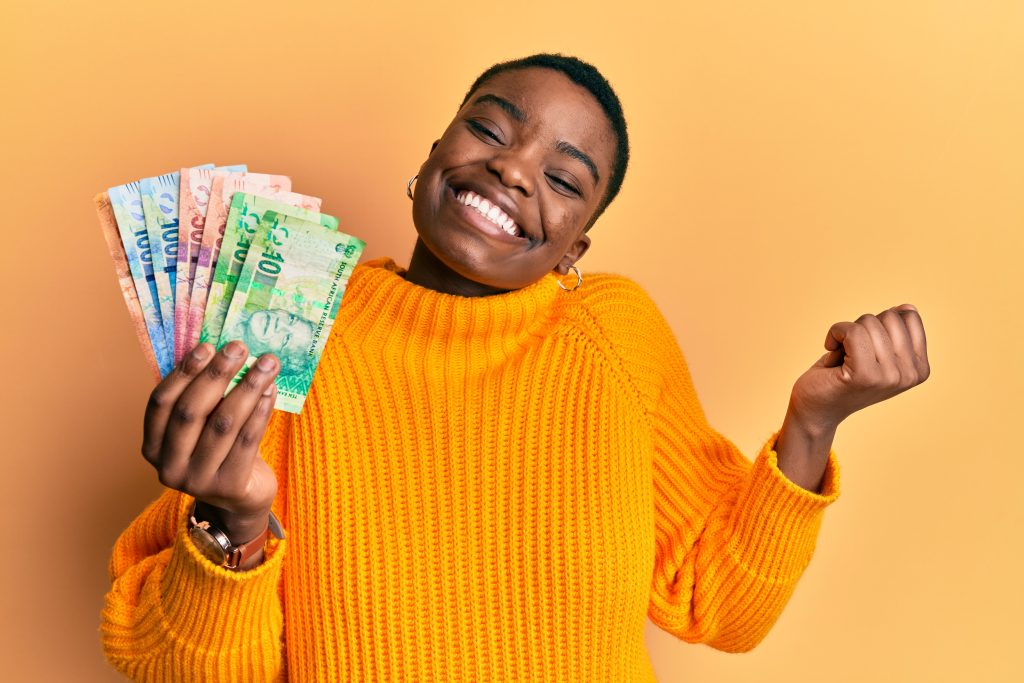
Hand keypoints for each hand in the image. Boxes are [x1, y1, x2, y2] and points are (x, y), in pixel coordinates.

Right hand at [141, 341, 280, 537]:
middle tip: (239, 347)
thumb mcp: (203, 427)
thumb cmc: (222, 452)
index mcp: (153, 447)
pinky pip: (247, 440)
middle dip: (217, 374)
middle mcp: (169, 467)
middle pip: (191, 411)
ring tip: (267, 364)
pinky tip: (271, 390)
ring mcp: (198, 481)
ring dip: (247, 388)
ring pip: (223, 424)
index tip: (207, 346)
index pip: (161, 403)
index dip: (184, 373)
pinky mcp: (229, 487)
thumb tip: (221, 351)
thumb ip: (203, 398)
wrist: (243, 499)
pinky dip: (261, 411)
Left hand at [788, 304, 929, 432]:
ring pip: (869, 322)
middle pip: (889, 317)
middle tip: (852, 352)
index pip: (909, 316)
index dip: (881, 322)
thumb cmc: (843, 374)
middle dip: (864, 326)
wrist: (816, 408)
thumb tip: (907, 307)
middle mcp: (910, 375)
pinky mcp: (864, 375)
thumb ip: (896, 332)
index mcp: (920, 368)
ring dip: (847, 332)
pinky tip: (831, 349)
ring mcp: (889, 377)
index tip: (867, 345)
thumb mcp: (877, 351)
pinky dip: (835, 332)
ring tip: (843, 356)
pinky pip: (851, 331)